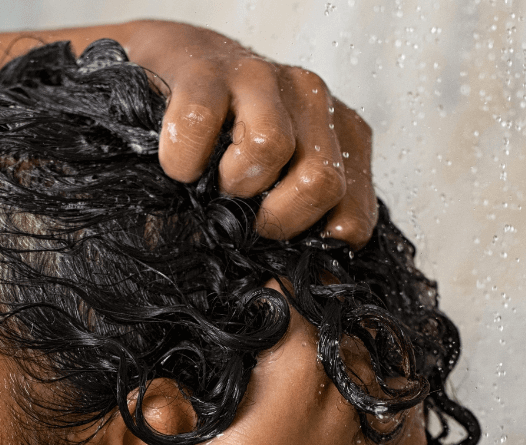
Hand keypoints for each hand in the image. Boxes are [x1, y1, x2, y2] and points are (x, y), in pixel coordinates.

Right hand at [121, 21, 375, 242]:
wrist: (172, 76)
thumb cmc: (225, 154)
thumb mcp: (275, 197)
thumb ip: (298, 238)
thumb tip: (292, 294)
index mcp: (342, 139)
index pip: (353, 220)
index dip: (308, 248)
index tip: (276, 246)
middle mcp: (313, 100)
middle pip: (321, 182)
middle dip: (275, 220)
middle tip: (244, 219)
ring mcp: (263, 77)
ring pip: (269, 146)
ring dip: (232, 183)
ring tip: (214, 186)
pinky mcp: (207, 69)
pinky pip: (198, 122)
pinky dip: (183, 159)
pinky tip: (180, 167)